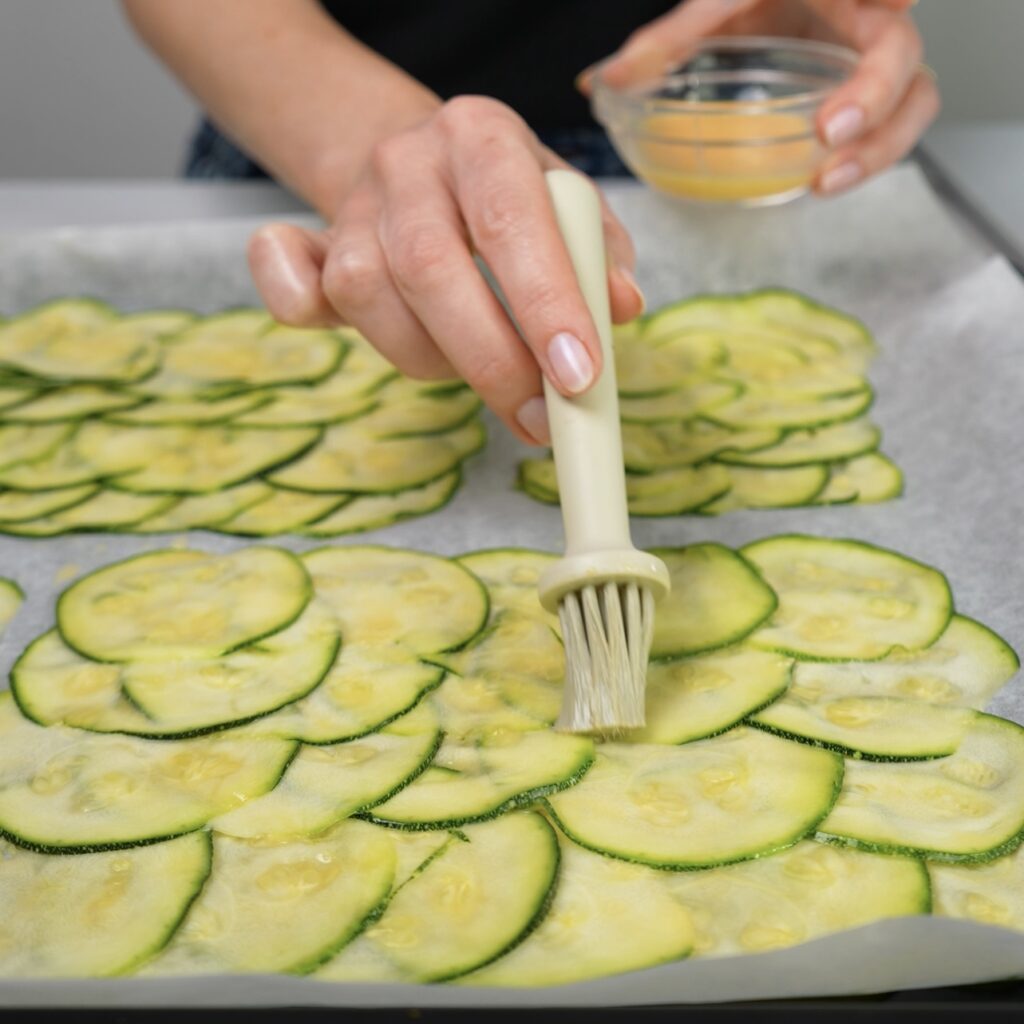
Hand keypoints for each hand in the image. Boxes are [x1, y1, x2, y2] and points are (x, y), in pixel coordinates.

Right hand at [247, 97, 644, 445]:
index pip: (511, 222)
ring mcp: (351, 207)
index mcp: (481, 138)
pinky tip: (373, 333)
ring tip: (483, 373)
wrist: (420, 164)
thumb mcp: (566, 205)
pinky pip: (288, 286)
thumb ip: (599, 253)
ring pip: (370, 298)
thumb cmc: (507, 197)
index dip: (544, 306)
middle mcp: (406, 163)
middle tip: (540, 420)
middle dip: (491, 361)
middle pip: (430, 269)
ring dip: (434, 361)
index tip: (577, 377)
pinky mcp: (312, 248)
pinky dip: (302, 310)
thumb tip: (622, 308)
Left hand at [582, 0, 939, 195]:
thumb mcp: (716, 5)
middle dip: (876, 96)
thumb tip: (601, 82)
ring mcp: (871, 66)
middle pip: (905, 57)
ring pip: (913, 102)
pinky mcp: (867, 102)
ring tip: (827, 181)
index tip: (892, 2)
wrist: (779, 4)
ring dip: (877, 147)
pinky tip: (823, 181)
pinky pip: (887, 131)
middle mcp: (868, 24)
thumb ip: (666, 41)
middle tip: (831, 132)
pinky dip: (863, 159)